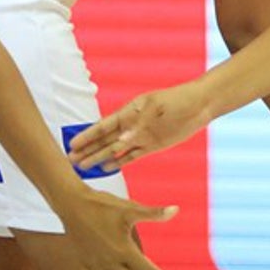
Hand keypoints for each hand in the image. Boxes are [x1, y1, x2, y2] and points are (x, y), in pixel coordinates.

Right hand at [54, 184, 177, 269]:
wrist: (72, 204)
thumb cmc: (102, 205)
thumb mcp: (130, 208)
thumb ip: (154, 213)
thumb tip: (176, 210)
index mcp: (124, 251)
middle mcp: (110, 263)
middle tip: (149, 268)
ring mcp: (97, 265)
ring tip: (135, 267)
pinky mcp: (87, 264)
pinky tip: (117, 267)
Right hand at [69, 81, 210, 171]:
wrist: (199, 106)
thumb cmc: (178, 101)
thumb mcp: (158, 109)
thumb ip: (139, 126)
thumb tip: (121, 141)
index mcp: (130, 111)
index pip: (104, 125)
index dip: (88, 135)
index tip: (72, 143)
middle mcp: (132, 125)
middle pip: (106, 140)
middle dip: (88, 149)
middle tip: (71, 160)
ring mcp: (141, 136)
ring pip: (115, 149)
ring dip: (99, 157)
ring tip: (83, 166)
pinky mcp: (151, 145)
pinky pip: (131, 156)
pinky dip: (118, 162)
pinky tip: (105, 168)